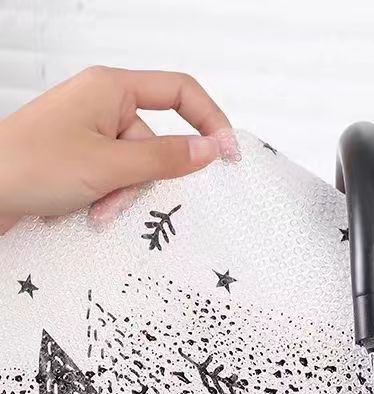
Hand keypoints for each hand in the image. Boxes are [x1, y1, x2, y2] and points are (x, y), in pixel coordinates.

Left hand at [0, 66, 234, 233]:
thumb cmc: (30, 166)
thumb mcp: (110, 166)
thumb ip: (166, 159)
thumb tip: (210, 150)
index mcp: (110, 87)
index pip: (180, 92)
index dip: (210, 121)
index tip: (228, 156)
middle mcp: (100, 104)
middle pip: (155, 142)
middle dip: (145, 178)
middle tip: (124, 196)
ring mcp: (88, 133)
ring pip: (134, 169)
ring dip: (121, 196)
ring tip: (93, 208)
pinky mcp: (77, 159)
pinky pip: (113, 180)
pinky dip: (106, 200)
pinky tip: (84, 210)